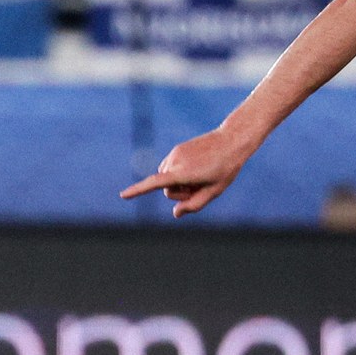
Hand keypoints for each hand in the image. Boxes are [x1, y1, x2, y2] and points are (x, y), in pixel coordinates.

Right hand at [120, 128, 252, 216]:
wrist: (232, 140)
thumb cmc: (225, 169)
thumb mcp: (214, 191)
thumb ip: (194, 205)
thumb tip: (175, 214)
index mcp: (183, 173)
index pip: (155, 184)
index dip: (138, 191)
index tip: (123, 195)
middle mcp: (174, 162)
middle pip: (166, 189)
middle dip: (179, 193)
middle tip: (200, 188)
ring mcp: (174, 154)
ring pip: (167, 178)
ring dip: (179, 182)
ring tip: (201, 175)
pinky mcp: (176, 149)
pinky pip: (171, 168)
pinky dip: (179, 172)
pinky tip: (198, 167)